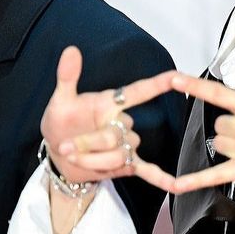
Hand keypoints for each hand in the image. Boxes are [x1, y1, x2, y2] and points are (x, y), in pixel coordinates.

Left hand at [40, 46, 176, 191]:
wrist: (58, 154)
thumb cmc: (61, 123)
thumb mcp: (60, 101)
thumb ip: (67, 77)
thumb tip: (70, 50)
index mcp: (111, 103)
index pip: (139, 92)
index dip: (157, 84)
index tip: (176, 77)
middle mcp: (123, 123)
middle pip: (115, 136)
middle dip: (88, 144)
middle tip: (65, 147)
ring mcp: (127, 145)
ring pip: (118, 156)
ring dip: (92, 161)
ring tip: (73, 158)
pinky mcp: (127, 165)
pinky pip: (148, 171)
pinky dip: (161, 178)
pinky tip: (176, 184)